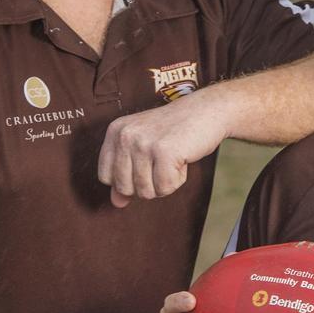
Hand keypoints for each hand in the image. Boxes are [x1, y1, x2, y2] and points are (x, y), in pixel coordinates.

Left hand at [98, 90, 232, 207]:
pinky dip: (177, 180)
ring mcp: (144, 143)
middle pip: (125, 187)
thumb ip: (127, 174)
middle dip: (148, 183)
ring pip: (146, 191)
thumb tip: (116, 203)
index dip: (127, 180)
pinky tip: (182, 159)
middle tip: (163, 160)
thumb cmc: (176, 130)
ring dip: (165, 181)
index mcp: (115, 131)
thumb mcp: (145, 148)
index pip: (106, 176)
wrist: (208, 109)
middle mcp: (125, 135)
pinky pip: (164, 188)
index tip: (146, 164)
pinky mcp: (164, 151)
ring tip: (173, 158)